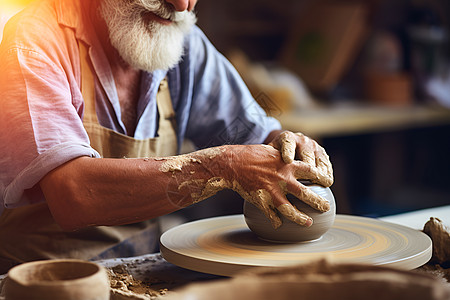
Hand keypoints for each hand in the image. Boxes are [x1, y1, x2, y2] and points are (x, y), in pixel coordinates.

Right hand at [194, 145, 331, 228]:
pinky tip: (280, 225)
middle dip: (318, 202)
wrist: (233, 164)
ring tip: (308, 222)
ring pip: (290, 210)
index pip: (311, 172)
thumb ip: (284, 156)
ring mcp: (272, 192)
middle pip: (305, 194)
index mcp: (287, 165)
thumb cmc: (252, 155)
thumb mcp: (272, 151)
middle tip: (326, 208)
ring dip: (301, 218)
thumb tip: (293, 157)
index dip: (322, 177)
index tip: (329, 182)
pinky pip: (272, 215)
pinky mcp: (261, 201)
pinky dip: (276, 221)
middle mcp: (283, 179)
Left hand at [268, 131, 332, 186]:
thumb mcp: (269, 152)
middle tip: (309, 181)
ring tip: (322, 184)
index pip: (287, 144)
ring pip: (318, 160)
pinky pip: (326, 164)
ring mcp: (313, 146)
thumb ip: (265, 159)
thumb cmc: (276, 152)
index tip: (287, 160)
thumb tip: (256, 172)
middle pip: (306, 154)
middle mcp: (301, 140)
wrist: (289, 142)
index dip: (288, 151)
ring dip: (320, 172)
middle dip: (308, 167)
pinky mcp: (322, 153)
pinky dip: (327, 173)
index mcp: (286, 138)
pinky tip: (327, 183)